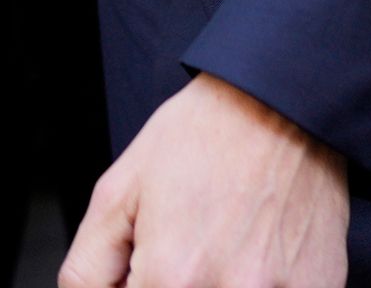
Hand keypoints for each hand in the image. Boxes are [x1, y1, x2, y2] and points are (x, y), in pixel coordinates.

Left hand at [61, 74, 348, 287]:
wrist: (283, 101)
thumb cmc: (203, 136)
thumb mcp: (117, 192)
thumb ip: (87, 270)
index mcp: (170, 278)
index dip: (134, 287)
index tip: (145, 267)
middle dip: (172, 284)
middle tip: (183, 251)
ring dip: (216, 282)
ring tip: (221, 246)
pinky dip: (261, 283)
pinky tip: (257, 251)